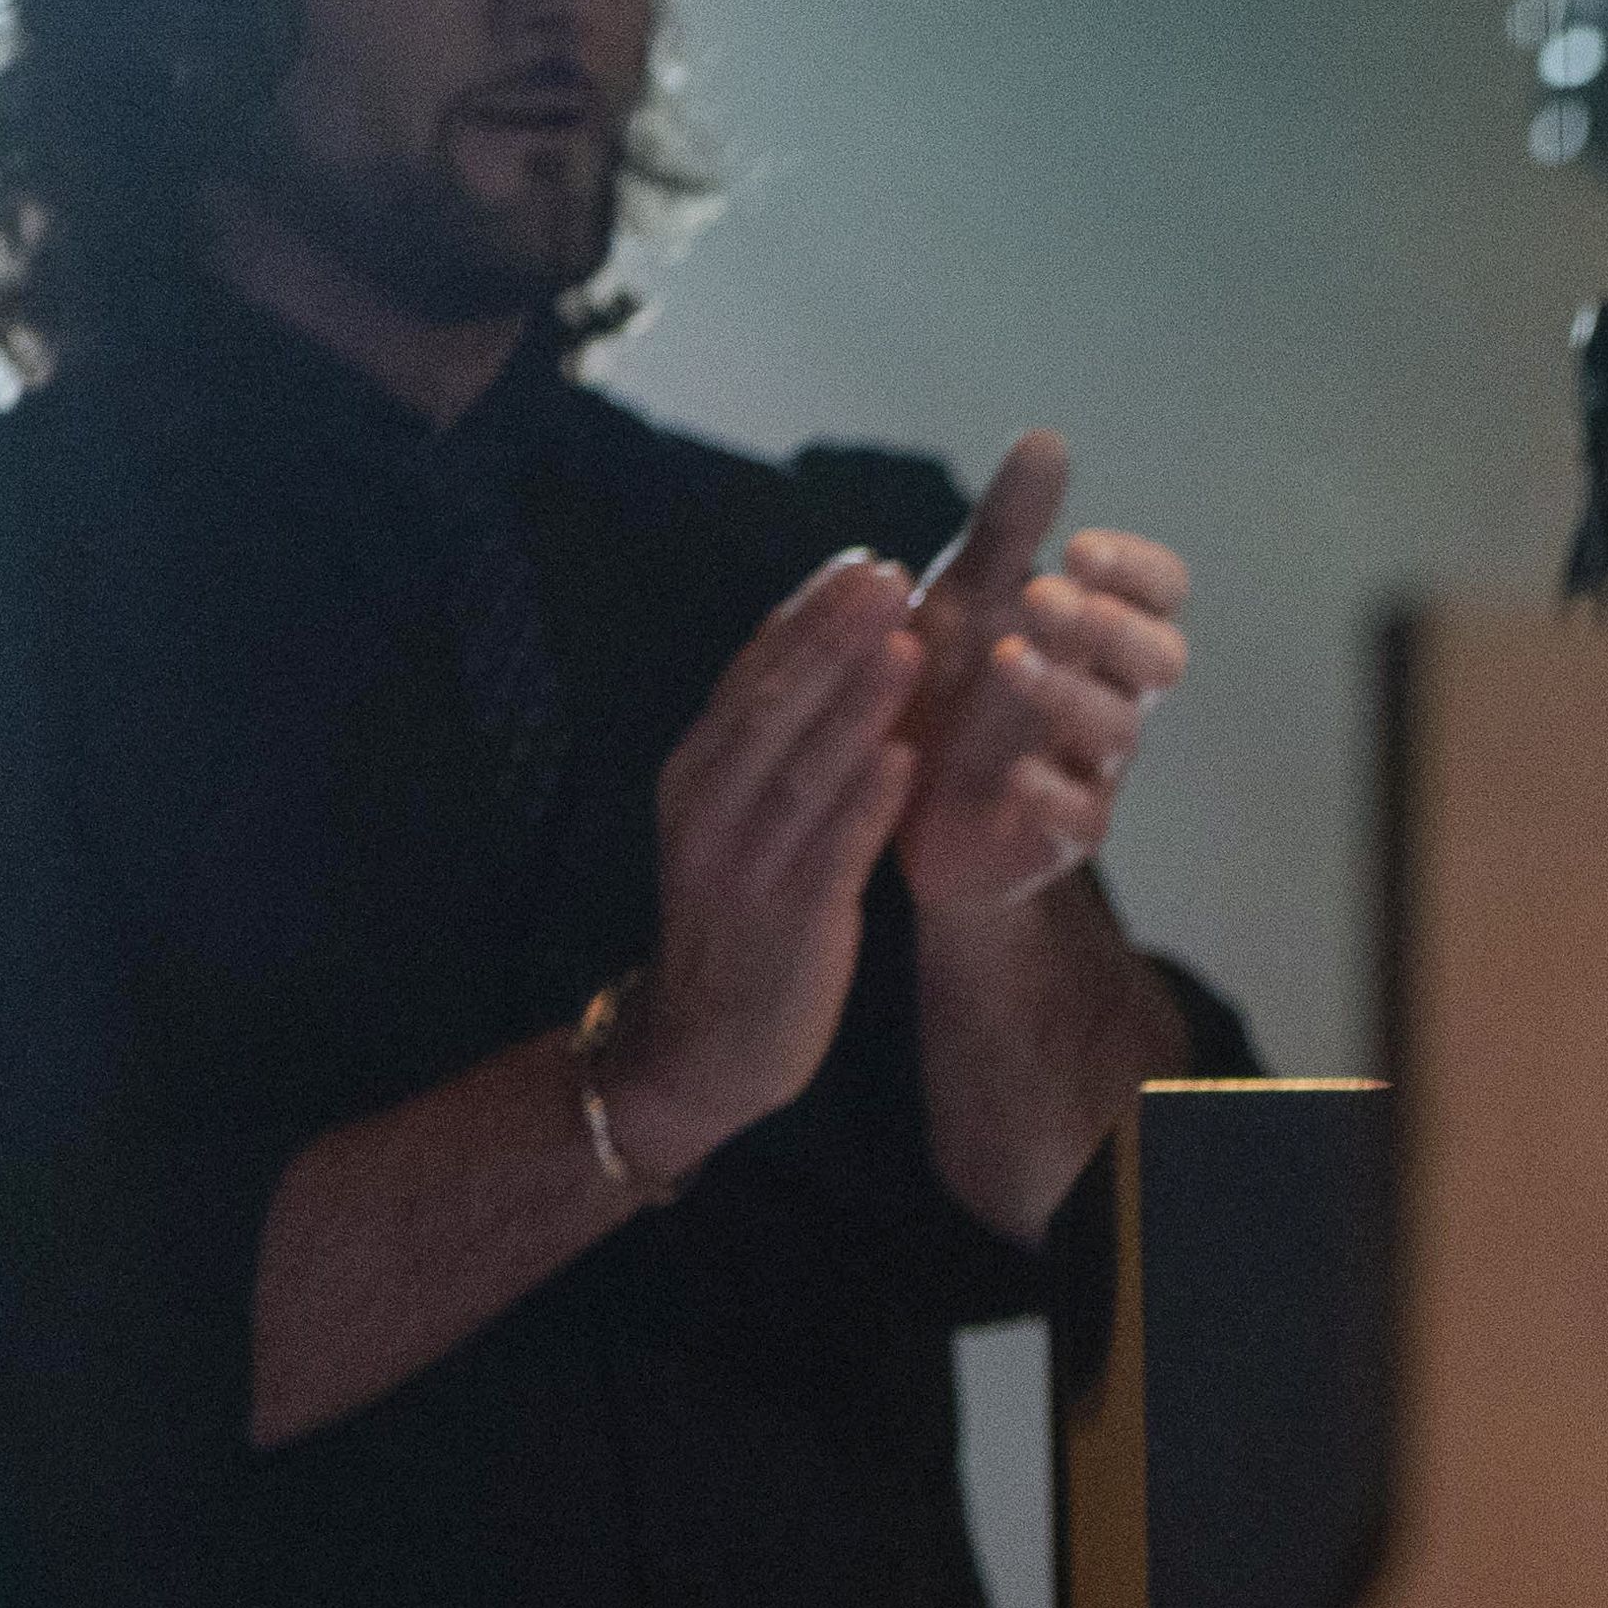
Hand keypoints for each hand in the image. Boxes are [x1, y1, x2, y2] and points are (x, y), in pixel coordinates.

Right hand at [613, 552, 924, 1177]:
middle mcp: (708, 806)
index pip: (754, 676)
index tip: (865, 562)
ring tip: (911, 642)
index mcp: (696, 773)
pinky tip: (905, 758)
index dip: (809, 616)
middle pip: (776, 704)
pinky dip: (865, 802)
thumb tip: (826, 659)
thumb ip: (773, 748)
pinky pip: (829, 850)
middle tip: (894, 574)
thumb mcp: (738, 819)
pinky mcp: (784, 918)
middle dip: (835, 637)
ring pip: (805, 767)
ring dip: (859, 703)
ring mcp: (743, 862)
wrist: (703, 1044)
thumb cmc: (740, 916)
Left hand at [895, 430, 1189, 917]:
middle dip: (1112, 624)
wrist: (892, 804)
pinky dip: (1055, 792)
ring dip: (1070, 690)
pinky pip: (1084, 819)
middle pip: (1164, 659)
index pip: (1161, 592)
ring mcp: (1090, 769)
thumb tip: (1049, 438)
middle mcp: (1107, 697)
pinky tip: (1015, 771)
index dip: (1136, 569)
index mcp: (1095, 635)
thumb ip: (1008, 528)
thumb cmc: (946, 691)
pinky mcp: (1058, 837)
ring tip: (1007, 660)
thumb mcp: (963, 600)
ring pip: (1121, 731)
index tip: (1077, 550)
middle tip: (1042, 598)